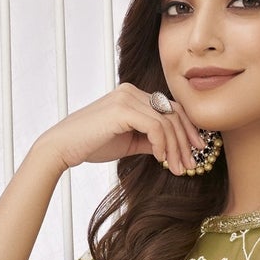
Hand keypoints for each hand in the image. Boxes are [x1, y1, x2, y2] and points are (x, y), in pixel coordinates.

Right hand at [44, 83, 209, 179]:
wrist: (62, 147)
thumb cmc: (91, 145)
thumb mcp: (128, 142)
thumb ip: (150, 141)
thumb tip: (170, 149)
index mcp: (133, 95)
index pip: (171, 108)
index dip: (187, 129)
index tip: (197, 150)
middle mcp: (132, 91)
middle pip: (173, 113)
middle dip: (186, 141)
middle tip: (192, 164)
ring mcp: (127, 97)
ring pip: (167, 121)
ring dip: (176, 148)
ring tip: (178, 168)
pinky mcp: (122, 109)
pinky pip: (155, 126)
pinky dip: (162, 144)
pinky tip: (160, 159)